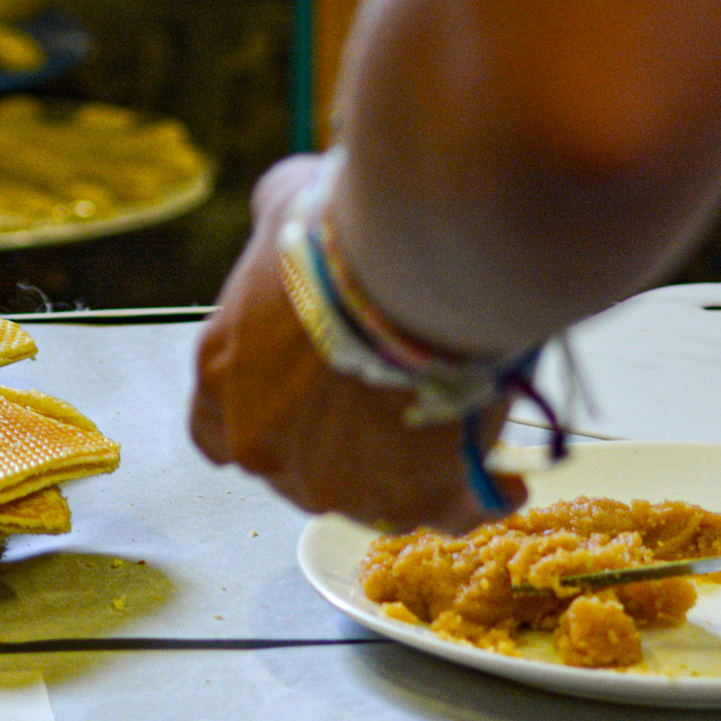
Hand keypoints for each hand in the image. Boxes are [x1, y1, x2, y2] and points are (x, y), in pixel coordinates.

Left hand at [189, 155, 525, 533]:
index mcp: (222, 379)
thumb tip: (285, 211)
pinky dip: (475, 499)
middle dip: (342, 443)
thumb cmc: (347, 229)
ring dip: (410, 470)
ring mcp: (337, 486)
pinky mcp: (413, 503)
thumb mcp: (284, 205)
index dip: (266, 415)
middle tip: (396, 399)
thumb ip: (274, 228)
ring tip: (459, 426)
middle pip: (300, 467)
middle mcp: (266, 447)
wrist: (418, 266)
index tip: (302, 399)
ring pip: (376, 496)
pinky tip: (504, 479)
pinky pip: (449, 514)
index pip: (217, 429)